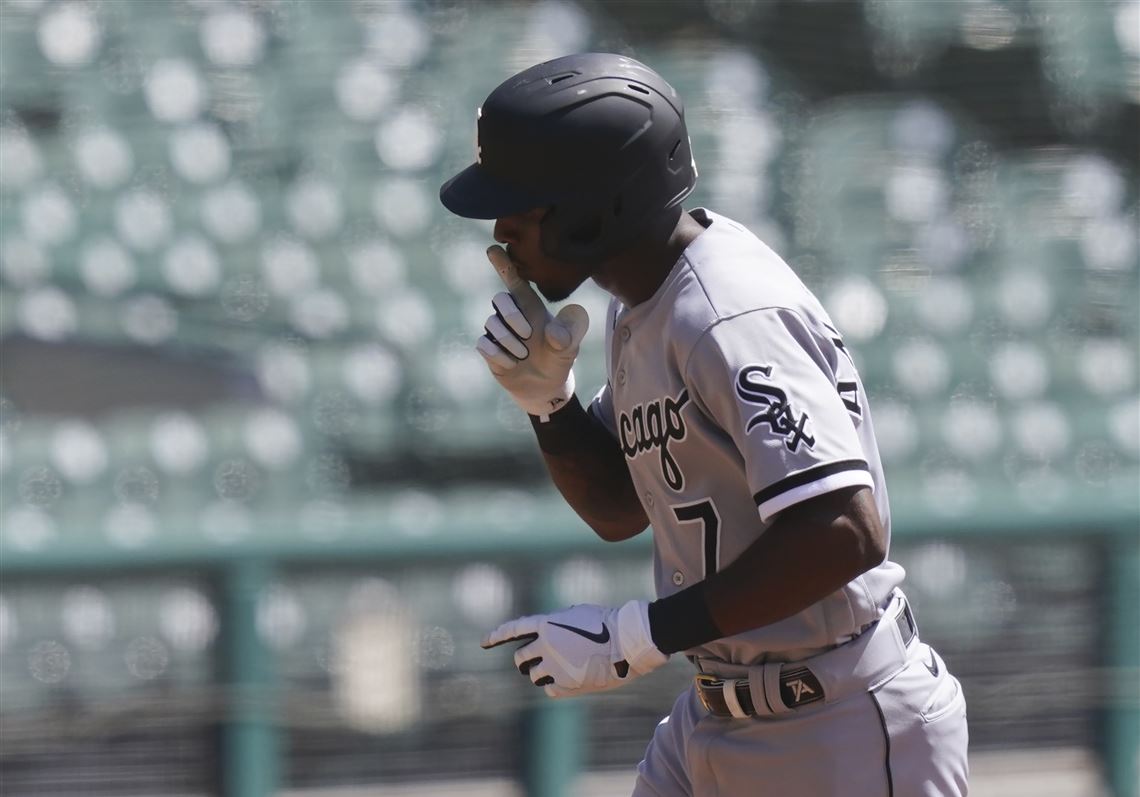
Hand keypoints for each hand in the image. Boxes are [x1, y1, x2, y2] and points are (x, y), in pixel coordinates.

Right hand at [476, 245, 588, 418]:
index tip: (493, 246)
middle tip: (528, 336)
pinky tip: (512, 364)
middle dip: (513, 317)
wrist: (546, 386)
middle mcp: (511, 315)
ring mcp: (498, 331)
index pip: (514, 280)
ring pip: (491, 324)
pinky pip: (484, 345)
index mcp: (530, 306)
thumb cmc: (559, 358)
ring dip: (510, 343)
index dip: (503, 264)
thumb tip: (552, 333)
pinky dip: (500, 356)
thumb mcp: (570, 346)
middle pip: (499, 299)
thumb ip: (568, 336)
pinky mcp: (489, 349)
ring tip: (524, 356)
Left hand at [482, 600, 668, 697]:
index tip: (483, 643)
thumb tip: (546, 634)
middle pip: (520, 658)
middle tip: (535, 661)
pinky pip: (550, 689)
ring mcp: (555, 667)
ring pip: (534, 676)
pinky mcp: (566, 685)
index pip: (513, 629)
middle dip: (525, 660)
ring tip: (560, 668)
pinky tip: (570, 679)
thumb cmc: (607, 623)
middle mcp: (545, 646)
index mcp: (546, 624)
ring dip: (541, 673)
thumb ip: (557, 623)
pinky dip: (555, 685)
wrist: (627, 642)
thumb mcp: (577, 614)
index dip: (496, 636)